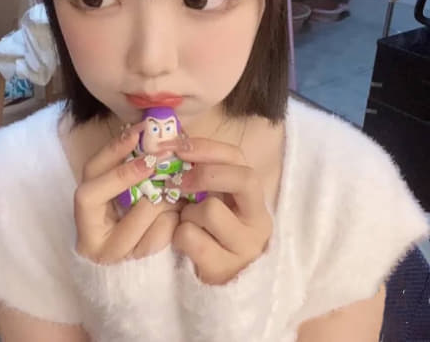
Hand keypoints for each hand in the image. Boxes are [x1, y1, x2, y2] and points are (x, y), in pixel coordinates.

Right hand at [74, 122, 181, 262]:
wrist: (142, 273)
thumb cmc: (136, 221)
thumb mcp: (130, 194)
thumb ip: (134, 168)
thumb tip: (149, 133)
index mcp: (87, 206)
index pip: (90, 171)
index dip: (112, 150)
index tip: (137, 133)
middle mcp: (89, 232)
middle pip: (94, 195)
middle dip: (126, 174)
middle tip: (156, 159)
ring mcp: (110, 252)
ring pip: (135, 215)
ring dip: (161, 199)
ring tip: (177, 189)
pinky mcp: (133, 265)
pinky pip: (158, 237)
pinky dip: (172, 221)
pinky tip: (179, 213)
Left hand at [159, 137, 272, 284]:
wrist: (218, 287)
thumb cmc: (209, 233)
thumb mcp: (211, 200)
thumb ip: (200, 175)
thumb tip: (171, 143)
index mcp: (253, 195)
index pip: (237, 157)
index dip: (206, 147)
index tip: (177, 146)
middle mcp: (258, 218)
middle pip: (243, 178)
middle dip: (205, 175)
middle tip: (178, 181)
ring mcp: (247, 245)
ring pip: (211, 210)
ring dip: (188, 214)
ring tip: (188, 224)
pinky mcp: (227, 268)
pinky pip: (192, 237)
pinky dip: (179, 236)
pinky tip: (184, 244)